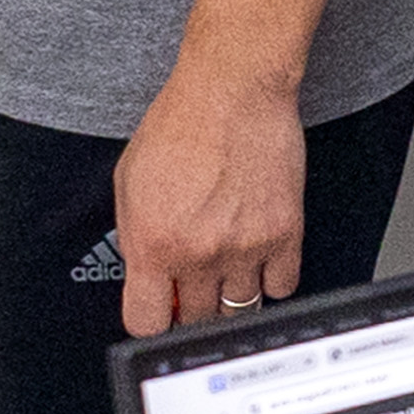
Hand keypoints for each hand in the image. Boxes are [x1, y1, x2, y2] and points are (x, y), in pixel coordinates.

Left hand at [107, 55, 309, 341]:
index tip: (158, 313)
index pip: (146, 322)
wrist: (233, 91)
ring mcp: (246, 248)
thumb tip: (144, 275)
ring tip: (225, 267)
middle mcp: (199, 253)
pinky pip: (281, 287)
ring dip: (231, 297)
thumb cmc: (181, 124)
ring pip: (241, 309)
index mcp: (153, 243)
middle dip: (191, 308)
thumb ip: (134, 237)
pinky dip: (270, 280)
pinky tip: (258, 258)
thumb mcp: (128, 181)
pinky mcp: (285, 234)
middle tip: (193, 285)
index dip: (152, 321)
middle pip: (197, 321)